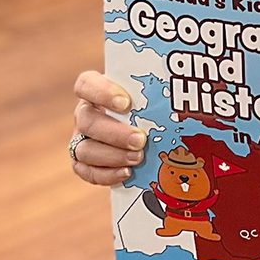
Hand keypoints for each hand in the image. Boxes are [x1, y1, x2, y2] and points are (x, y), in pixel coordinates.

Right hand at [70, 71, 145, 187]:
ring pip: (85, 150)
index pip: (87, 85)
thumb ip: (154, 90)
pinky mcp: (83, 163)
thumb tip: (178, 92)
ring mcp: (81, 139)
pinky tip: (127, 172)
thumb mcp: (148, 92)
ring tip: (138, 158)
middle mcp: (84, 114)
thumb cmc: (147, 104)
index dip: (102, 93)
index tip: (126, 103)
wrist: (144, 126)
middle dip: (115, 133)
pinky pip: (87, 172)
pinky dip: (107, 174)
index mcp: (94, 90)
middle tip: (140, 140)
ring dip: (112, 156)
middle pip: (87, 122)